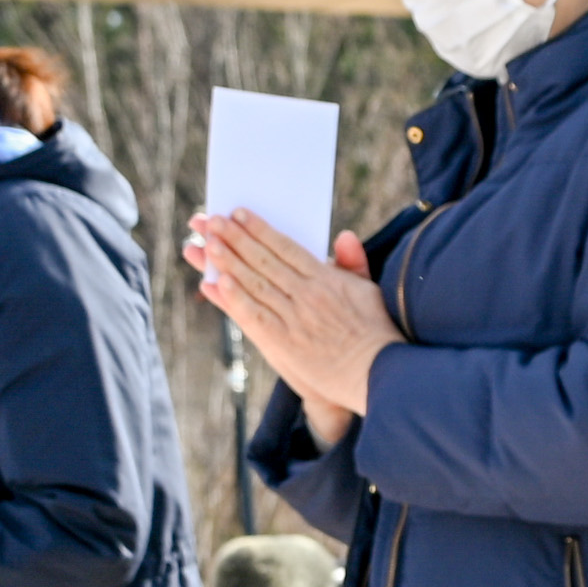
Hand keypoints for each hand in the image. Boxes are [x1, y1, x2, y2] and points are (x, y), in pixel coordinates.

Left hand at [185, 212, 402, 420]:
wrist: (380, 372)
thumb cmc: (376, 330)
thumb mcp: (370, 291)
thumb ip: (354, 262)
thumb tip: (344, 235)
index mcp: (327, 279)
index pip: (286, 247)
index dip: (260, 229)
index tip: (239, 214)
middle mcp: (308, 295)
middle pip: (264, 261)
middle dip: (236, 238)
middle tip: (213, 221)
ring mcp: (294, 318)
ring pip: (254, 284)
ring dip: (228, 262)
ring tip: (208, 244)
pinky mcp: (285, 343)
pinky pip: (253, 316)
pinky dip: (234, 298)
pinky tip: (216, 283)